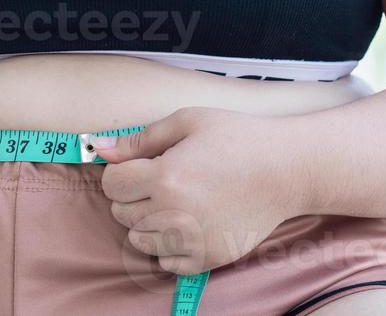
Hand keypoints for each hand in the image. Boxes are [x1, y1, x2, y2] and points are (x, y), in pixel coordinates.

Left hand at [88, 106, 310, 274]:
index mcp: (166, 176)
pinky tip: (183, 224)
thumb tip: (99, 147)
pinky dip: (167, 246)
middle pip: (122, 213)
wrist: (286, 170)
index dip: (120, 172)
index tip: (137, 166)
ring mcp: (192, 240)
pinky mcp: (208, 259)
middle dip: (132, 196)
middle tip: (159, 181)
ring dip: (145, 222)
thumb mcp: (187, 122)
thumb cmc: (238, 138)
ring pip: (139, 241)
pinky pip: (166, 262)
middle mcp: (175, 213)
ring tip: (171, 202)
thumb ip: (139, 139)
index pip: (112, 185)